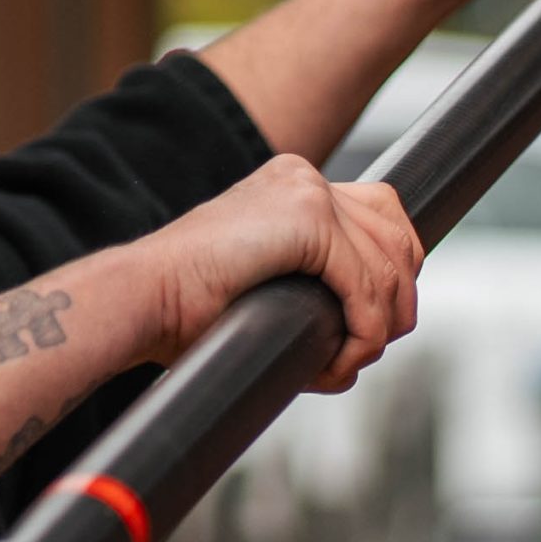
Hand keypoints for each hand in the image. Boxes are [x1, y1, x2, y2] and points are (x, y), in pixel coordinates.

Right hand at [138, 155, 424, 392]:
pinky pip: (366, 285)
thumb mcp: (264, 291)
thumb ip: (312, 293)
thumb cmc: (186, 312)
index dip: (392, 272)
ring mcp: (306, 191)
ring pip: (388, 264)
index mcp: (291, 185)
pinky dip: (363, 332)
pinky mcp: (307, 218)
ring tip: (342, 364)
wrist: (143, 301)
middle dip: (397, 300)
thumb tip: (368, 333)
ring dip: (378, 328)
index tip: (375, 325)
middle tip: (366, 349)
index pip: (380, 214)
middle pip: (397, 233)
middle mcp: (303, 177)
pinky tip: (338, 360)